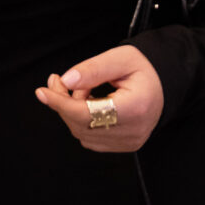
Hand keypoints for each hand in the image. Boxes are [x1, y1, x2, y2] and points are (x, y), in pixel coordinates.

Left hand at [34, 46, 164, 152]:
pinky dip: (81, 121)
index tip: (41, 91)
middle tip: (57, 80)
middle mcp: (135, 130)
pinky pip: (90, 138)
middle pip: (82, 125)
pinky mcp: (126, 145)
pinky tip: (88, 103)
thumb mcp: (120, 58)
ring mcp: (131, 141)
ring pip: (83, 133)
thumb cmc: (142, 69)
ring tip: (82, 89)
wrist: (163, 85)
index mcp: (136, 106)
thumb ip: (93, 69)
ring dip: (71, 111)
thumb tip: (66, 81)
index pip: (89, 113)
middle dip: (62, 103)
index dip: (61, 103)